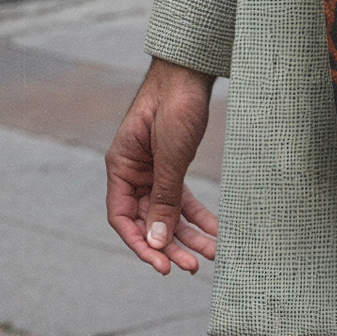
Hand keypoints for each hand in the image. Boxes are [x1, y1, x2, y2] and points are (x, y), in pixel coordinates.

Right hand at [105, 57, 219, 275]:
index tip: (162, 266)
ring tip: (211, 254)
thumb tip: (157, 241)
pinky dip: (197, 215)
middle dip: (170, 245)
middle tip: (193, 266)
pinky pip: (182, 199)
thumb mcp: (170, 153)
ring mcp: (153, 170)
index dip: (141, 244)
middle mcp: (133, 172)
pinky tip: (215, 231)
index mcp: (121, 167)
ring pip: (167, 213)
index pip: (123, 218)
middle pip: (148, 220)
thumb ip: (163, 197)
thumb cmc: (175, 102)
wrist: (192, 69)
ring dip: (187, 235)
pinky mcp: (173, 165)